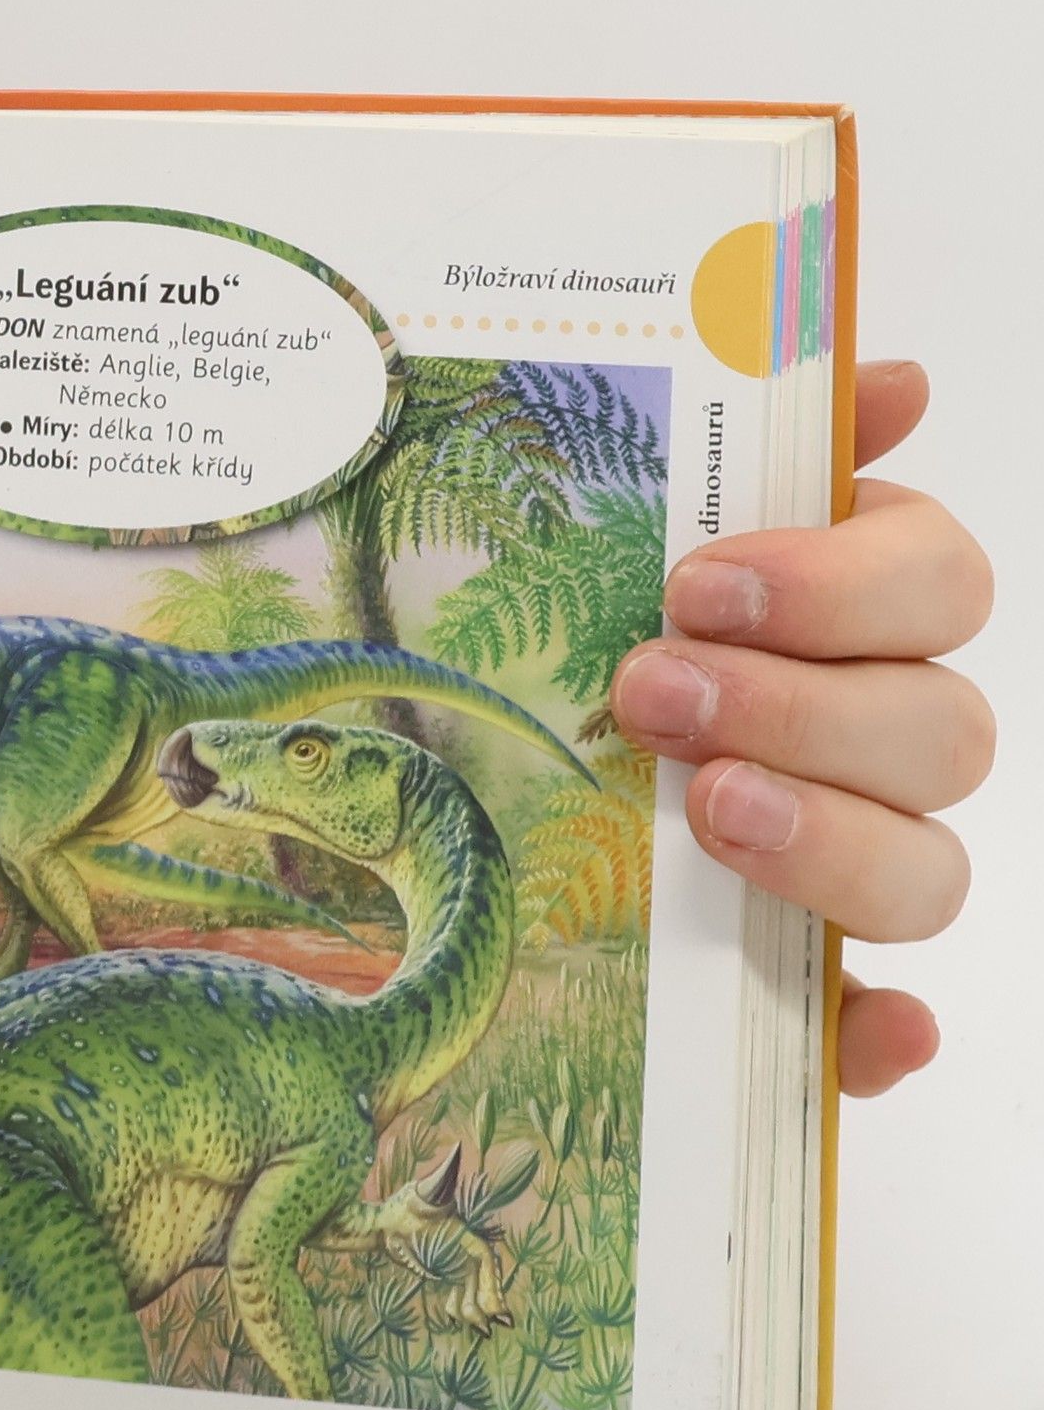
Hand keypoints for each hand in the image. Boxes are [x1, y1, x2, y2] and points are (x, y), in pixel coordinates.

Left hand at [610, 361, 992, 1097]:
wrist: (464, 785)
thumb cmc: (566, 644)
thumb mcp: (623, 537)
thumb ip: (746, 454)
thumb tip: (886, 376)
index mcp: (855, 620)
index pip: (942, 582)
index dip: (842, 585)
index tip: (700, 583)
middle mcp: (877, 743)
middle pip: (945, 731)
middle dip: (801, 708)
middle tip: (650, 691)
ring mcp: (849, 869)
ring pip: (928, 870)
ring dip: (829, 837)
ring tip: (699, 808)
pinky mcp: (804, 987)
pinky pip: (880, 1026)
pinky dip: (883, 1033)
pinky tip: (867, 1025)